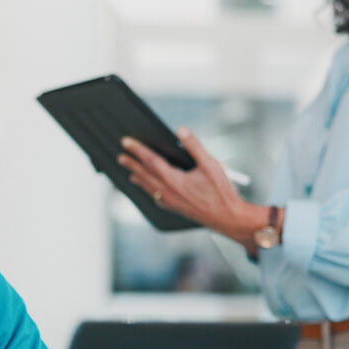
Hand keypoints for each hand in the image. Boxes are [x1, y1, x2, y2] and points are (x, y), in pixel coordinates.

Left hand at [116, 127, 262, 237]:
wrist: (227, 218)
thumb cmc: (221, 193)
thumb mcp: (211, 165)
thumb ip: (194, 146)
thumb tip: (181, 130)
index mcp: (173, 180)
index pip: (150, 160)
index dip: (137, 149)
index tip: (126, 141)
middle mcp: (167, 192)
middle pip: (144, 174)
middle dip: (131, 164)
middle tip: (120, 156)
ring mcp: (170, 202)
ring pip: (148, 187)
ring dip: (138, 177)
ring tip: (130, 172)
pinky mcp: (175, 208)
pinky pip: (155, 196)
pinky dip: (148, 189)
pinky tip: (149, 188)